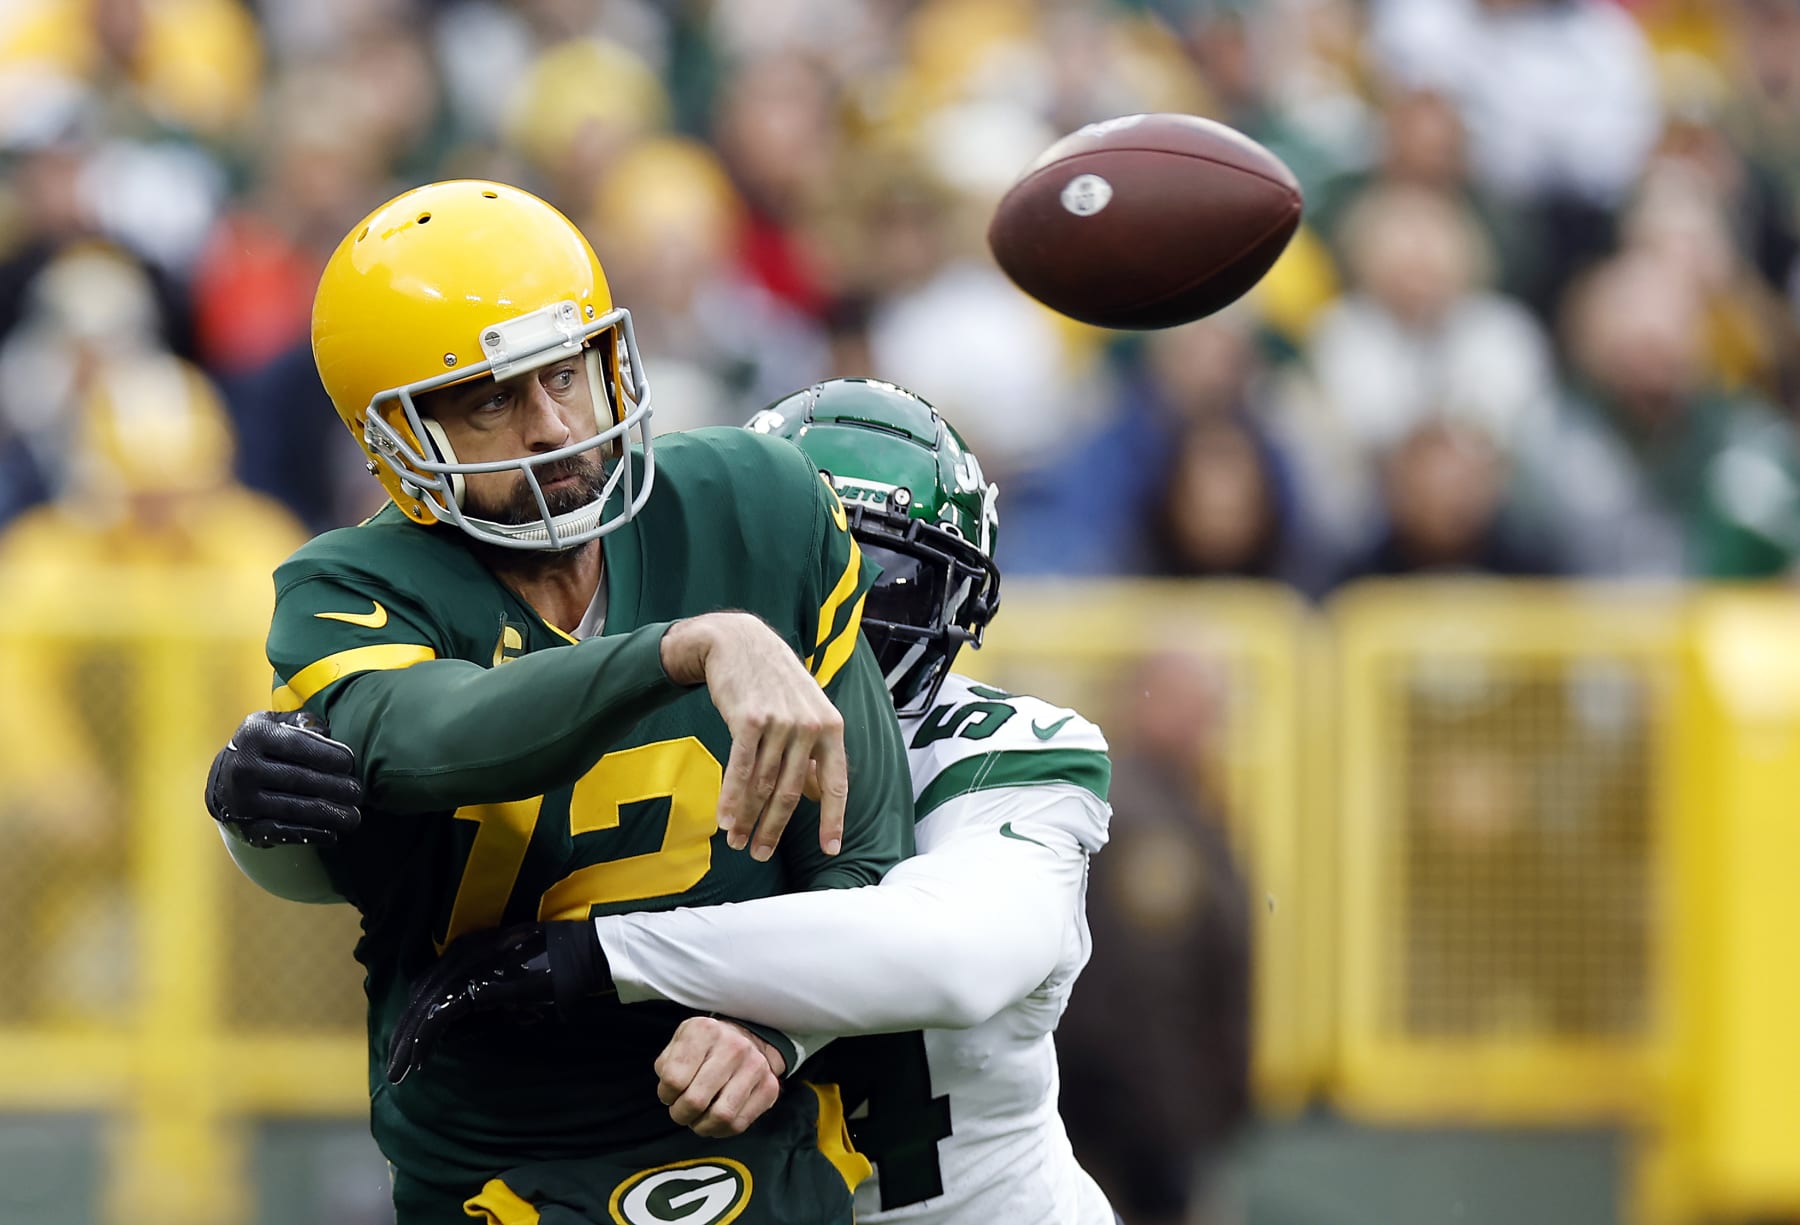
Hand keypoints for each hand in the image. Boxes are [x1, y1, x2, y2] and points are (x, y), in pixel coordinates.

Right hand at [206, 711, 362, 847]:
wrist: (223, 780)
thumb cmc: (263, 747)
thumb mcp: (275, 724)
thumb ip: (303, 722)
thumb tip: (326, 731)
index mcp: (255, 736)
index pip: (298, 745)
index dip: (327, 755)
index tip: (350, 763)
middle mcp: (244, 767)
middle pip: (299, 779)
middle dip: (334, 787)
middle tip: (357, 792)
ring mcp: (243, 800)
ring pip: (294, 809)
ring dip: (329, 814)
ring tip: (353, 816)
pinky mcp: (246, 826)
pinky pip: (283, 832)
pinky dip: (310, 834)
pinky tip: (332, 834)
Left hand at [384, 920, 611, 1083]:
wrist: (584, 955)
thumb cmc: (559, 969)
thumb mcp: (518, 982)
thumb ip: (494, 995)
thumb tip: (478, 1016)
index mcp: (470, 949)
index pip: (430, 985)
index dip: (415, 1016)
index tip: (411, 1048)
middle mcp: (462, 953)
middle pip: (419, 996)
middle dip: (404, 1034)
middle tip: (397, 1068)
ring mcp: (467, 967)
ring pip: (423, 1008)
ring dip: (409, 1042)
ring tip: (401, 1071)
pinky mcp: (476, 985)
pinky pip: (439, 1016)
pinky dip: (424, 1040)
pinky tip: (418, 1060)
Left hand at [654, 1016, 786, 1137]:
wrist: (746, 1038)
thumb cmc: (705, 1046)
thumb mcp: (680, 1042)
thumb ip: (667, 1066)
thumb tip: (670, 1093)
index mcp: (706, 1031)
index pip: (674, 1079)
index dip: (666, 1094)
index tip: (669, 1094)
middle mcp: (734, 1046)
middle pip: (696, 1100)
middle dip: (681, 1114)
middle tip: (681, 1111)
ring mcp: (755, 1066)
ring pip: (721, 1116)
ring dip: (702, 1126)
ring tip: (698, 1118)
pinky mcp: (769, 1087)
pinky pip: (739, 1124)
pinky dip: (721, 1130)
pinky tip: (715, 1120)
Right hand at [660, 612, 847, 861]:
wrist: (740, 641)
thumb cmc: (775, 682)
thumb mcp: (807, 710)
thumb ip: (815, 751)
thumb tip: (821, 795)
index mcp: (831, 727)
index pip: (836, 784)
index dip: (833, 819)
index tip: (830, 849)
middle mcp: (810, 726)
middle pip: (792, 792)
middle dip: (775, 829)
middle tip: (761, 854)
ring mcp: (780, 722)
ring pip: (764, 784)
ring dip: (747, 818)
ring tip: (737, 841)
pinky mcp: (749, 719)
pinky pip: (740, 768)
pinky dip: (731, 798)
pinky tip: (724, 820)